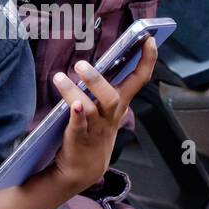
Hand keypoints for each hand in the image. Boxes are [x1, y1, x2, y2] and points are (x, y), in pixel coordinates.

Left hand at [48, 37, 157, 193]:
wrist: (83, 169)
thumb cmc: (93, 131)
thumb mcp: (105, 109)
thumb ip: (102, 86)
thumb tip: (96, 58)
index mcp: (120, 105)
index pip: (139, 80)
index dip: (147, 60)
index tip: (148, 39)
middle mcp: (110, 116)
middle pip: (111, 97)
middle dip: (98, 80)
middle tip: (81, 64)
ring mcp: (96, 129)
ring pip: (90, 110)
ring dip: (74, 93)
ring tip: (59, 77)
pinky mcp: (80, 139)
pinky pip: (79, 127)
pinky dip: (75, 117)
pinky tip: (71, 106)